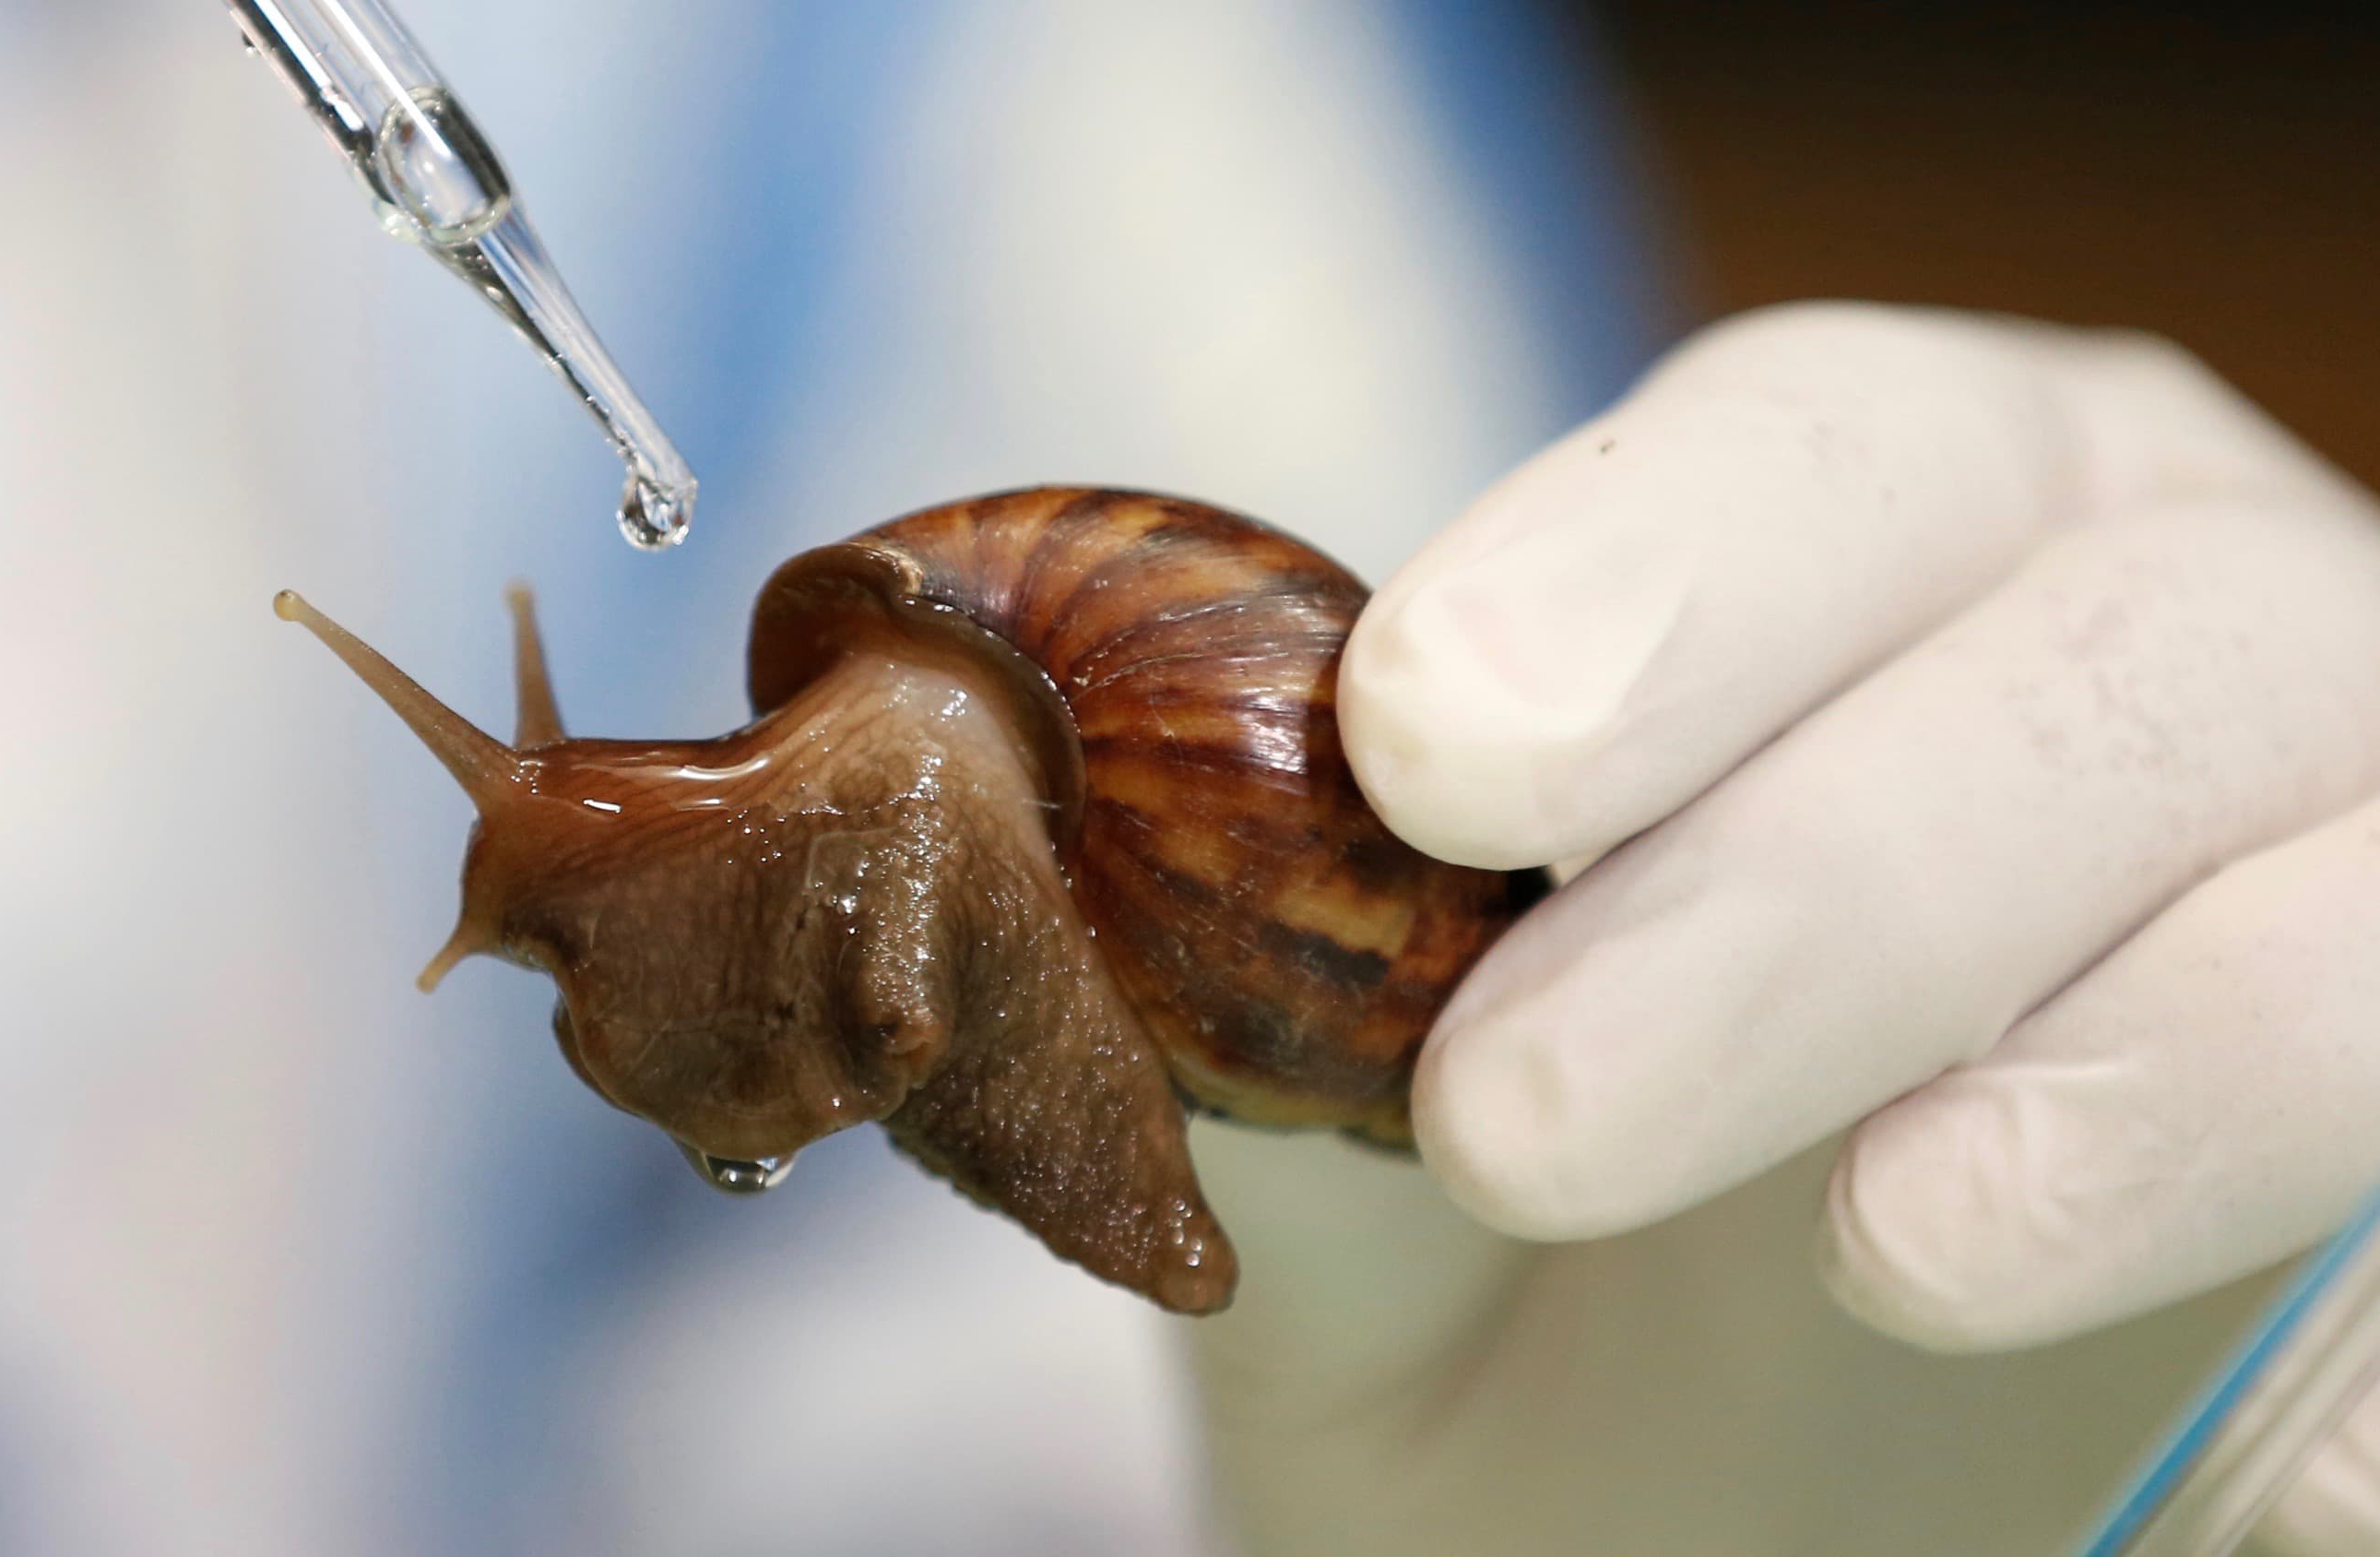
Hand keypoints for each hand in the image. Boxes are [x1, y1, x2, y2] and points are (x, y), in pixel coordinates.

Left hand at [1189, 302, 2379, 1554]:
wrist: (1750, 1547)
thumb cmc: (1555, 1340)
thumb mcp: (1379, 1228)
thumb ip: (1284, 1060)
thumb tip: (1116, 910)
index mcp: (1903, 565)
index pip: (1826, 452)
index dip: (1652, 569)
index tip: (1426, 750)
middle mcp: (2182, 658)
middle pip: (2102, 646)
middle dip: (1820, 869)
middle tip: (1527, 1120)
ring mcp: (2367, 883)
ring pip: (2367, 884)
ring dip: (2149, 1057)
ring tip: (1891, 1253)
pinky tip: (2288, 1479)